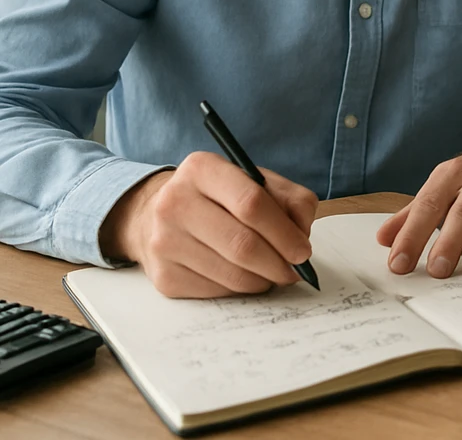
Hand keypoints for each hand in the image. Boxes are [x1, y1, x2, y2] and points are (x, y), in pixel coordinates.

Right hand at [100, 150, 318, 297]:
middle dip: (278, 264)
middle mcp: (175, 203)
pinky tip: (244, 275)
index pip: (251, 203)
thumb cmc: (220, 198)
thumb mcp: (256, 181)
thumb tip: (301, 235)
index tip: (303, 250)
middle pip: (242, 245)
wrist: (158, 215)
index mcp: (202, 169)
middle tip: (295, 270)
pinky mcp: (164, 276)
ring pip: (232, 275)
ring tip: (273, 272)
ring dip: (263, 280)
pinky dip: (241, 288)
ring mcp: (164, 242)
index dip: (284, 232)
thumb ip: (290, 199)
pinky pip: (217, 292)